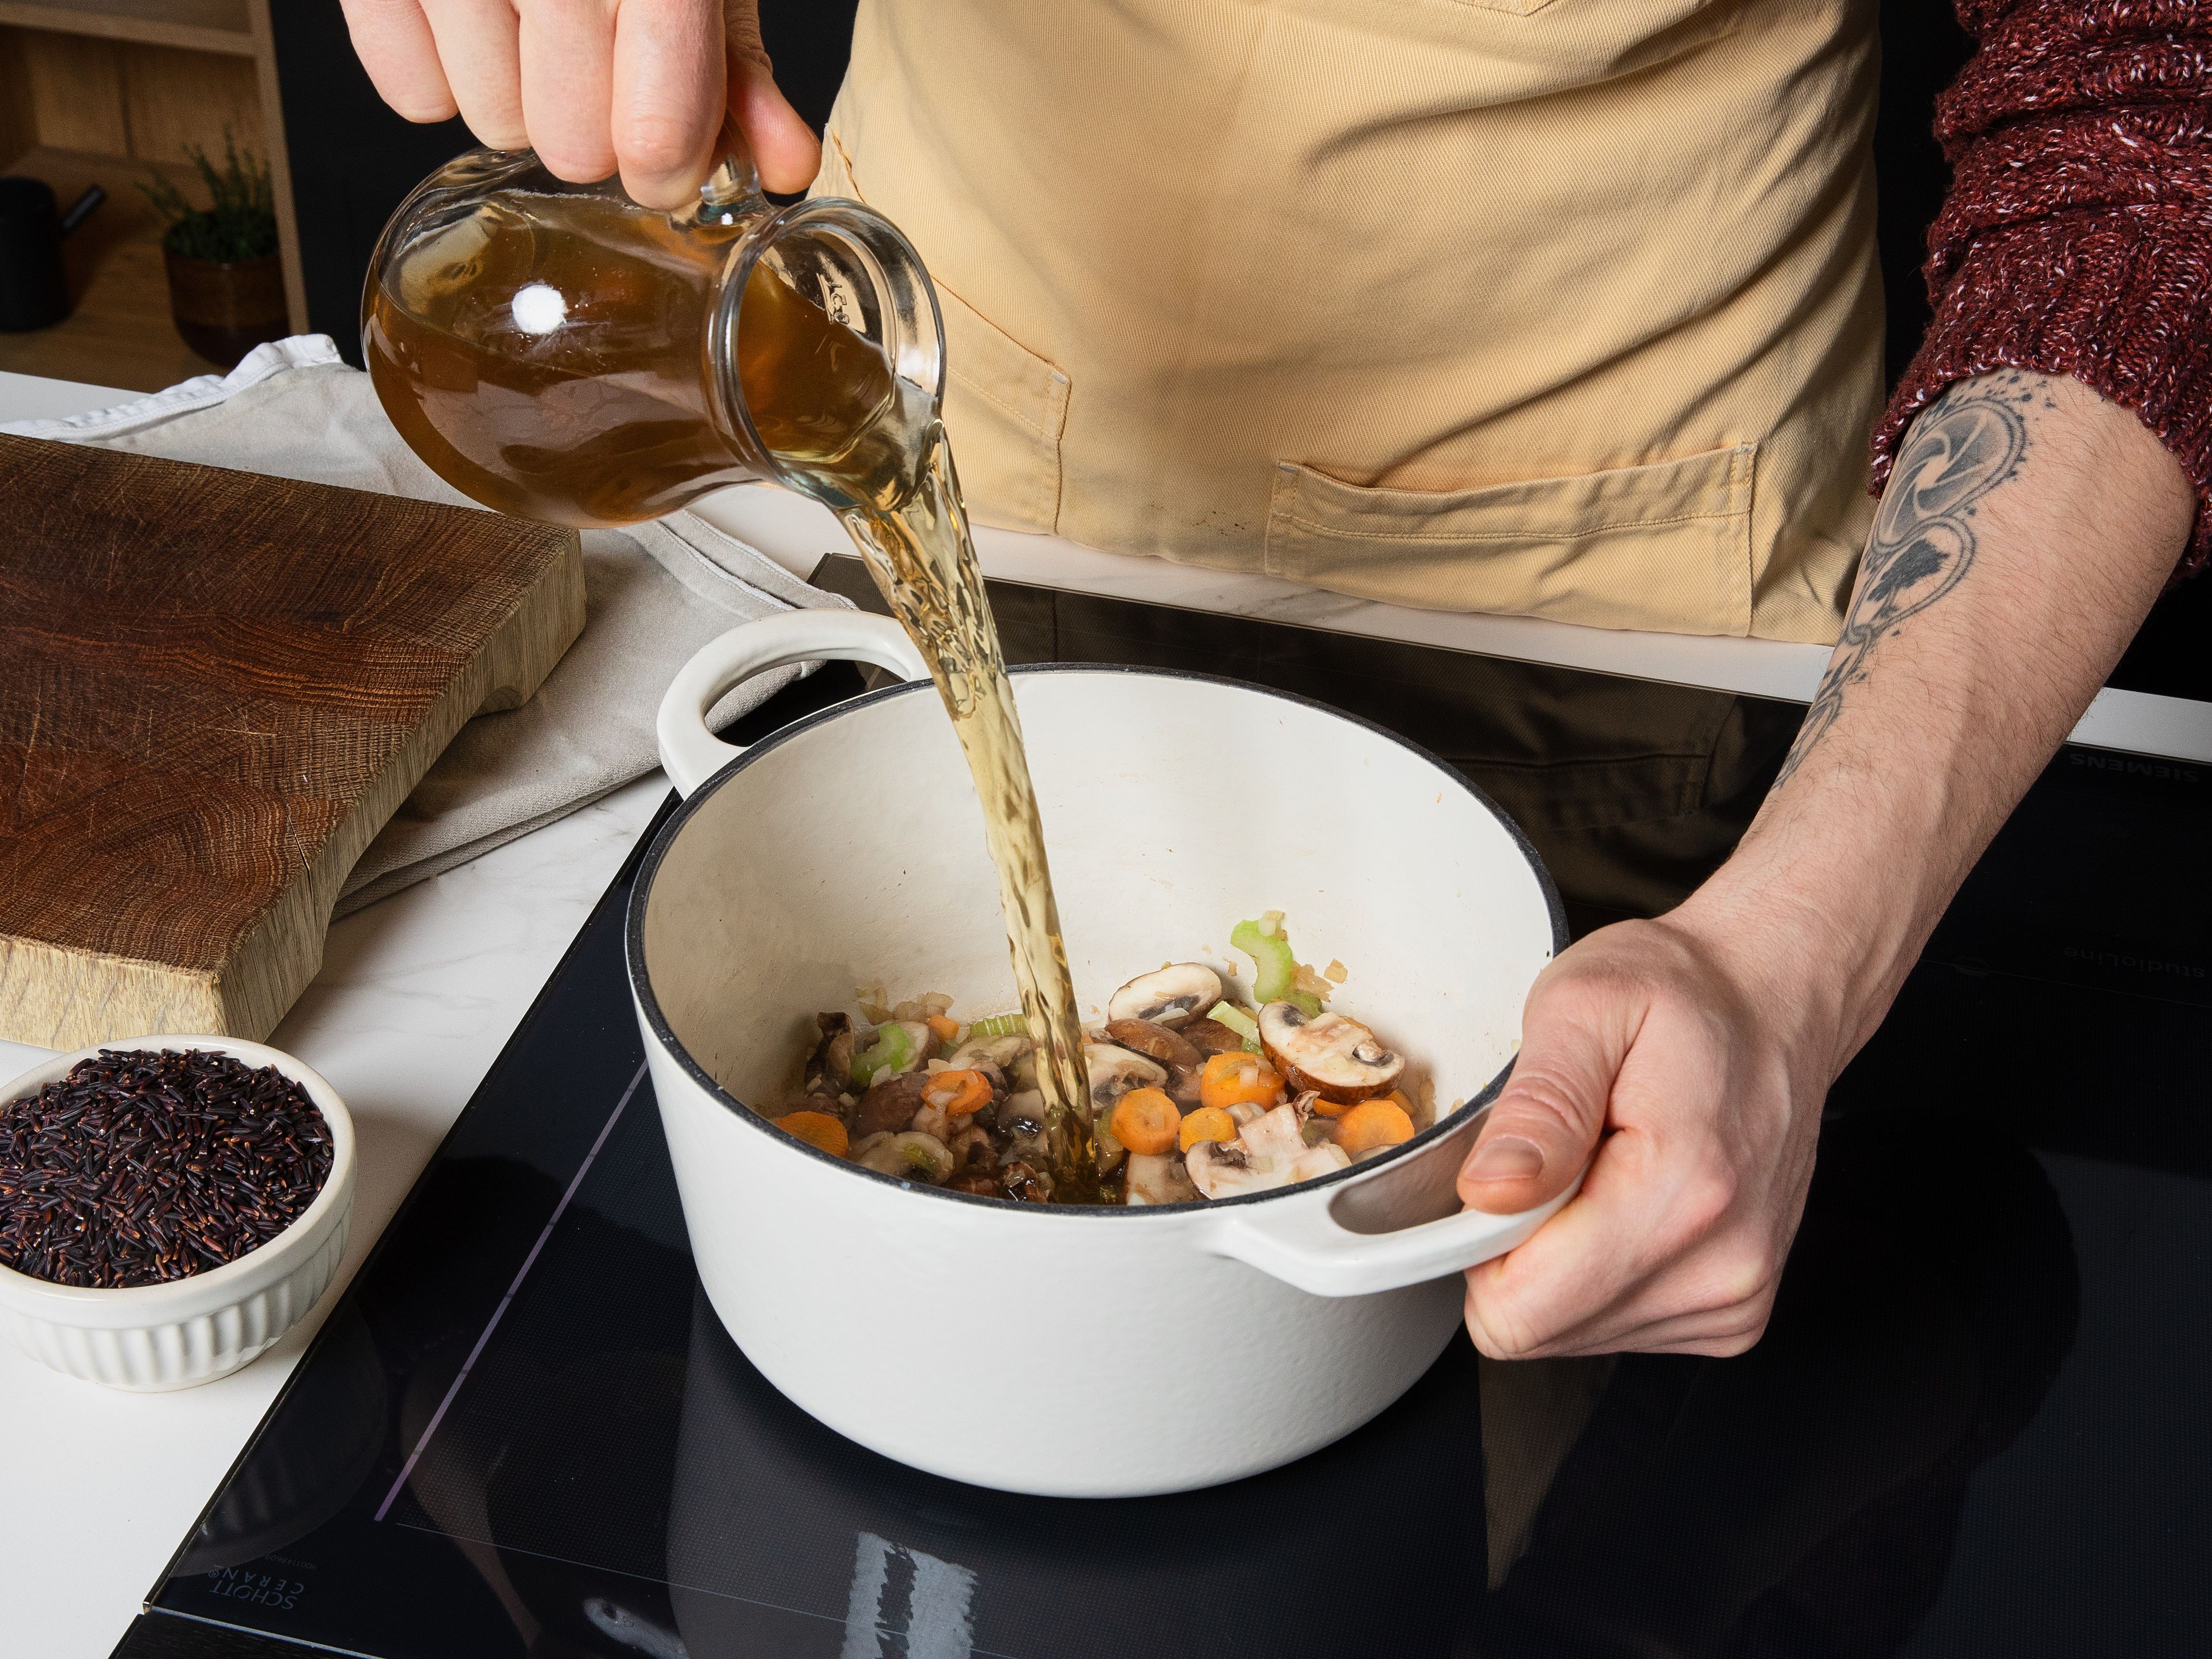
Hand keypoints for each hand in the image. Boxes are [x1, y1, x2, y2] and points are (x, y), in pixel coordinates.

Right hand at [340, 0, 820, 206]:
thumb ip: (737, 62)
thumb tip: (783, 168)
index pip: (655, 135)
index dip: (668, 166)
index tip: (669, 151)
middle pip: (571, 148)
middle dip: (591, 125)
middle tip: (594, 57)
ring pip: (493, 126)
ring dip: (518, 96)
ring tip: (530, 19)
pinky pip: (413, 92)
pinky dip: (442, 70)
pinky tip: (473, 14)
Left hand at [1456, 902, 1836, 1357]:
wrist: (1775, 1002)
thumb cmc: (1684, 994)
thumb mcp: (1583, 1004)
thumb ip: (1535, 1107)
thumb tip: (1489, 1192)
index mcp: (1683, 1190)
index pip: (1518, 1308)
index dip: (1479, 1245)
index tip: (1502, 1177)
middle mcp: (1722, 1265)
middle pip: (1538, 1329)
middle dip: (1519, 1249)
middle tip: (1557, 1161)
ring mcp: (1735, 1299)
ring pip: (1572, 1334)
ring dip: (1562, 1259)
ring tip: (1603, 1169)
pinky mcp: (1735, 1313)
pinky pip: (1615, 1326)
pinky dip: (1601, 1270)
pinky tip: (1631, 1198)